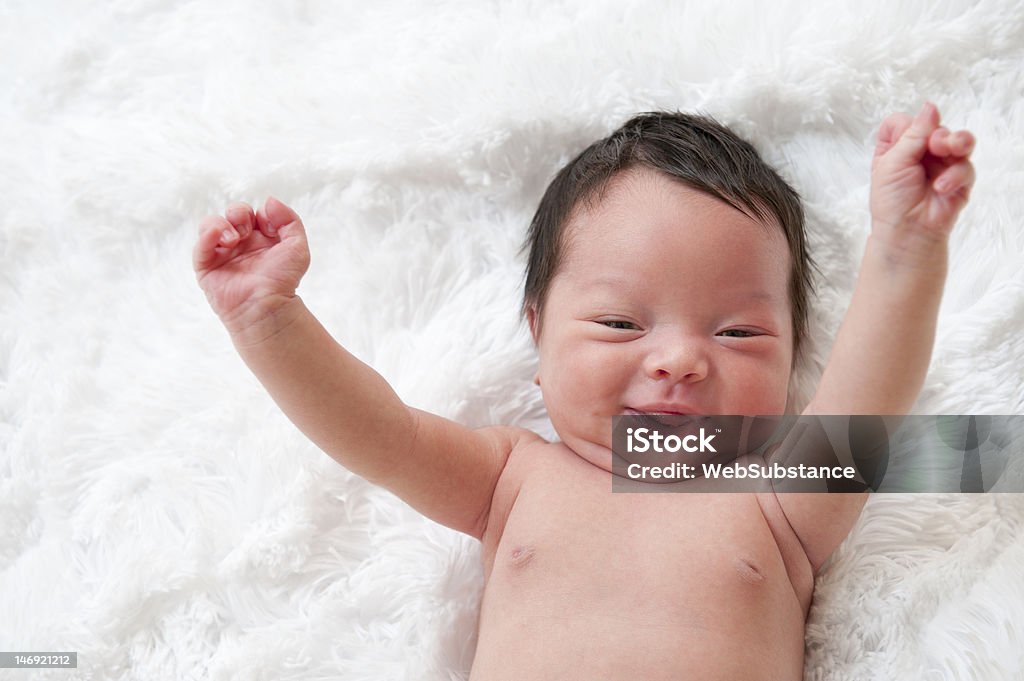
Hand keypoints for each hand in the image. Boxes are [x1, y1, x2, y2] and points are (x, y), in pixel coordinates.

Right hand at [193, 197, 310, 333]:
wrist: (267, 305)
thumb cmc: (283, 281)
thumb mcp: (297, 247)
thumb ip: (290, 220)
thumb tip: (269, 201)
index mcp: (262, 238)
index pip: (256, 213)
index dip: (263, 213)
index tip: (270, 226)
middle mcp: (241, 244)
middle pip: (233, 213)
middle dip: (239, 213)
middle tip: (246, 231)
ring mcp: (223, 254)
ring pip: (213, 223)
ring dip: (223, 224)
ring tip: (234, 239)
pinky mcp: (207, 266)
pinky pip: (200, 244)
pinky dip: (208, 234)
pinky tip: (222, 238)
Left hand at [870, 102, 975, 241]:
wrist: (906, 232)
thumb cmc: (891, 201)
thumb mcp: (892, 162)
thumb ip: (913, 134)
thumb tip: (930, 107)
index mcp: (897, 149)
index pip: (905, 122)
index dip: (906, 126)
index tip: (902, 138)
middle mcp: (920, 154)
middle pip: (936, 128)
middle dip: (937, 135)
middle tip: (934, 146)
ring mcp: (942, 165)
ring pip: (959, 141)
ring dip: (957, 142)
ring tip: (950, 149)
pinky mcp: (959, 180)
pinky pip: (966, 166)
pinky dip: (955, 175)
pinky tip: (941, 187)